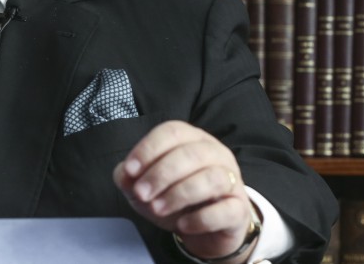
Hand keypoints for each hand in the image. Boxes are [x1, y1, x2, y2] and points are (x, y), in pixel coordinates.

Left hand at [113, 120, 256, 262]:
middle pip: (190, 153)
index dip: (149, 149)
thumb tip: (124, 175)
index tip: (130, 171)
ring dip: (179, 194)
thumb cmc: (174, 198)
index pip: (172, 132)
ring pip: (211, 178)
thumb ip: (130, 177)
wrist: (205, 230)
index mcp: (192, 139)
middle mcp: (215, 153)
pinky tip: (183, 225)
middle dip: (161, 174)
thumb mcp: (145, 186)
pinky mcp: (239, 209)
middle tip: (141, 193)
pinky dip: (201, 218)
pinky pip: (225, 210)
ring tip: (157, 209)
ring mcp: (231, 180)